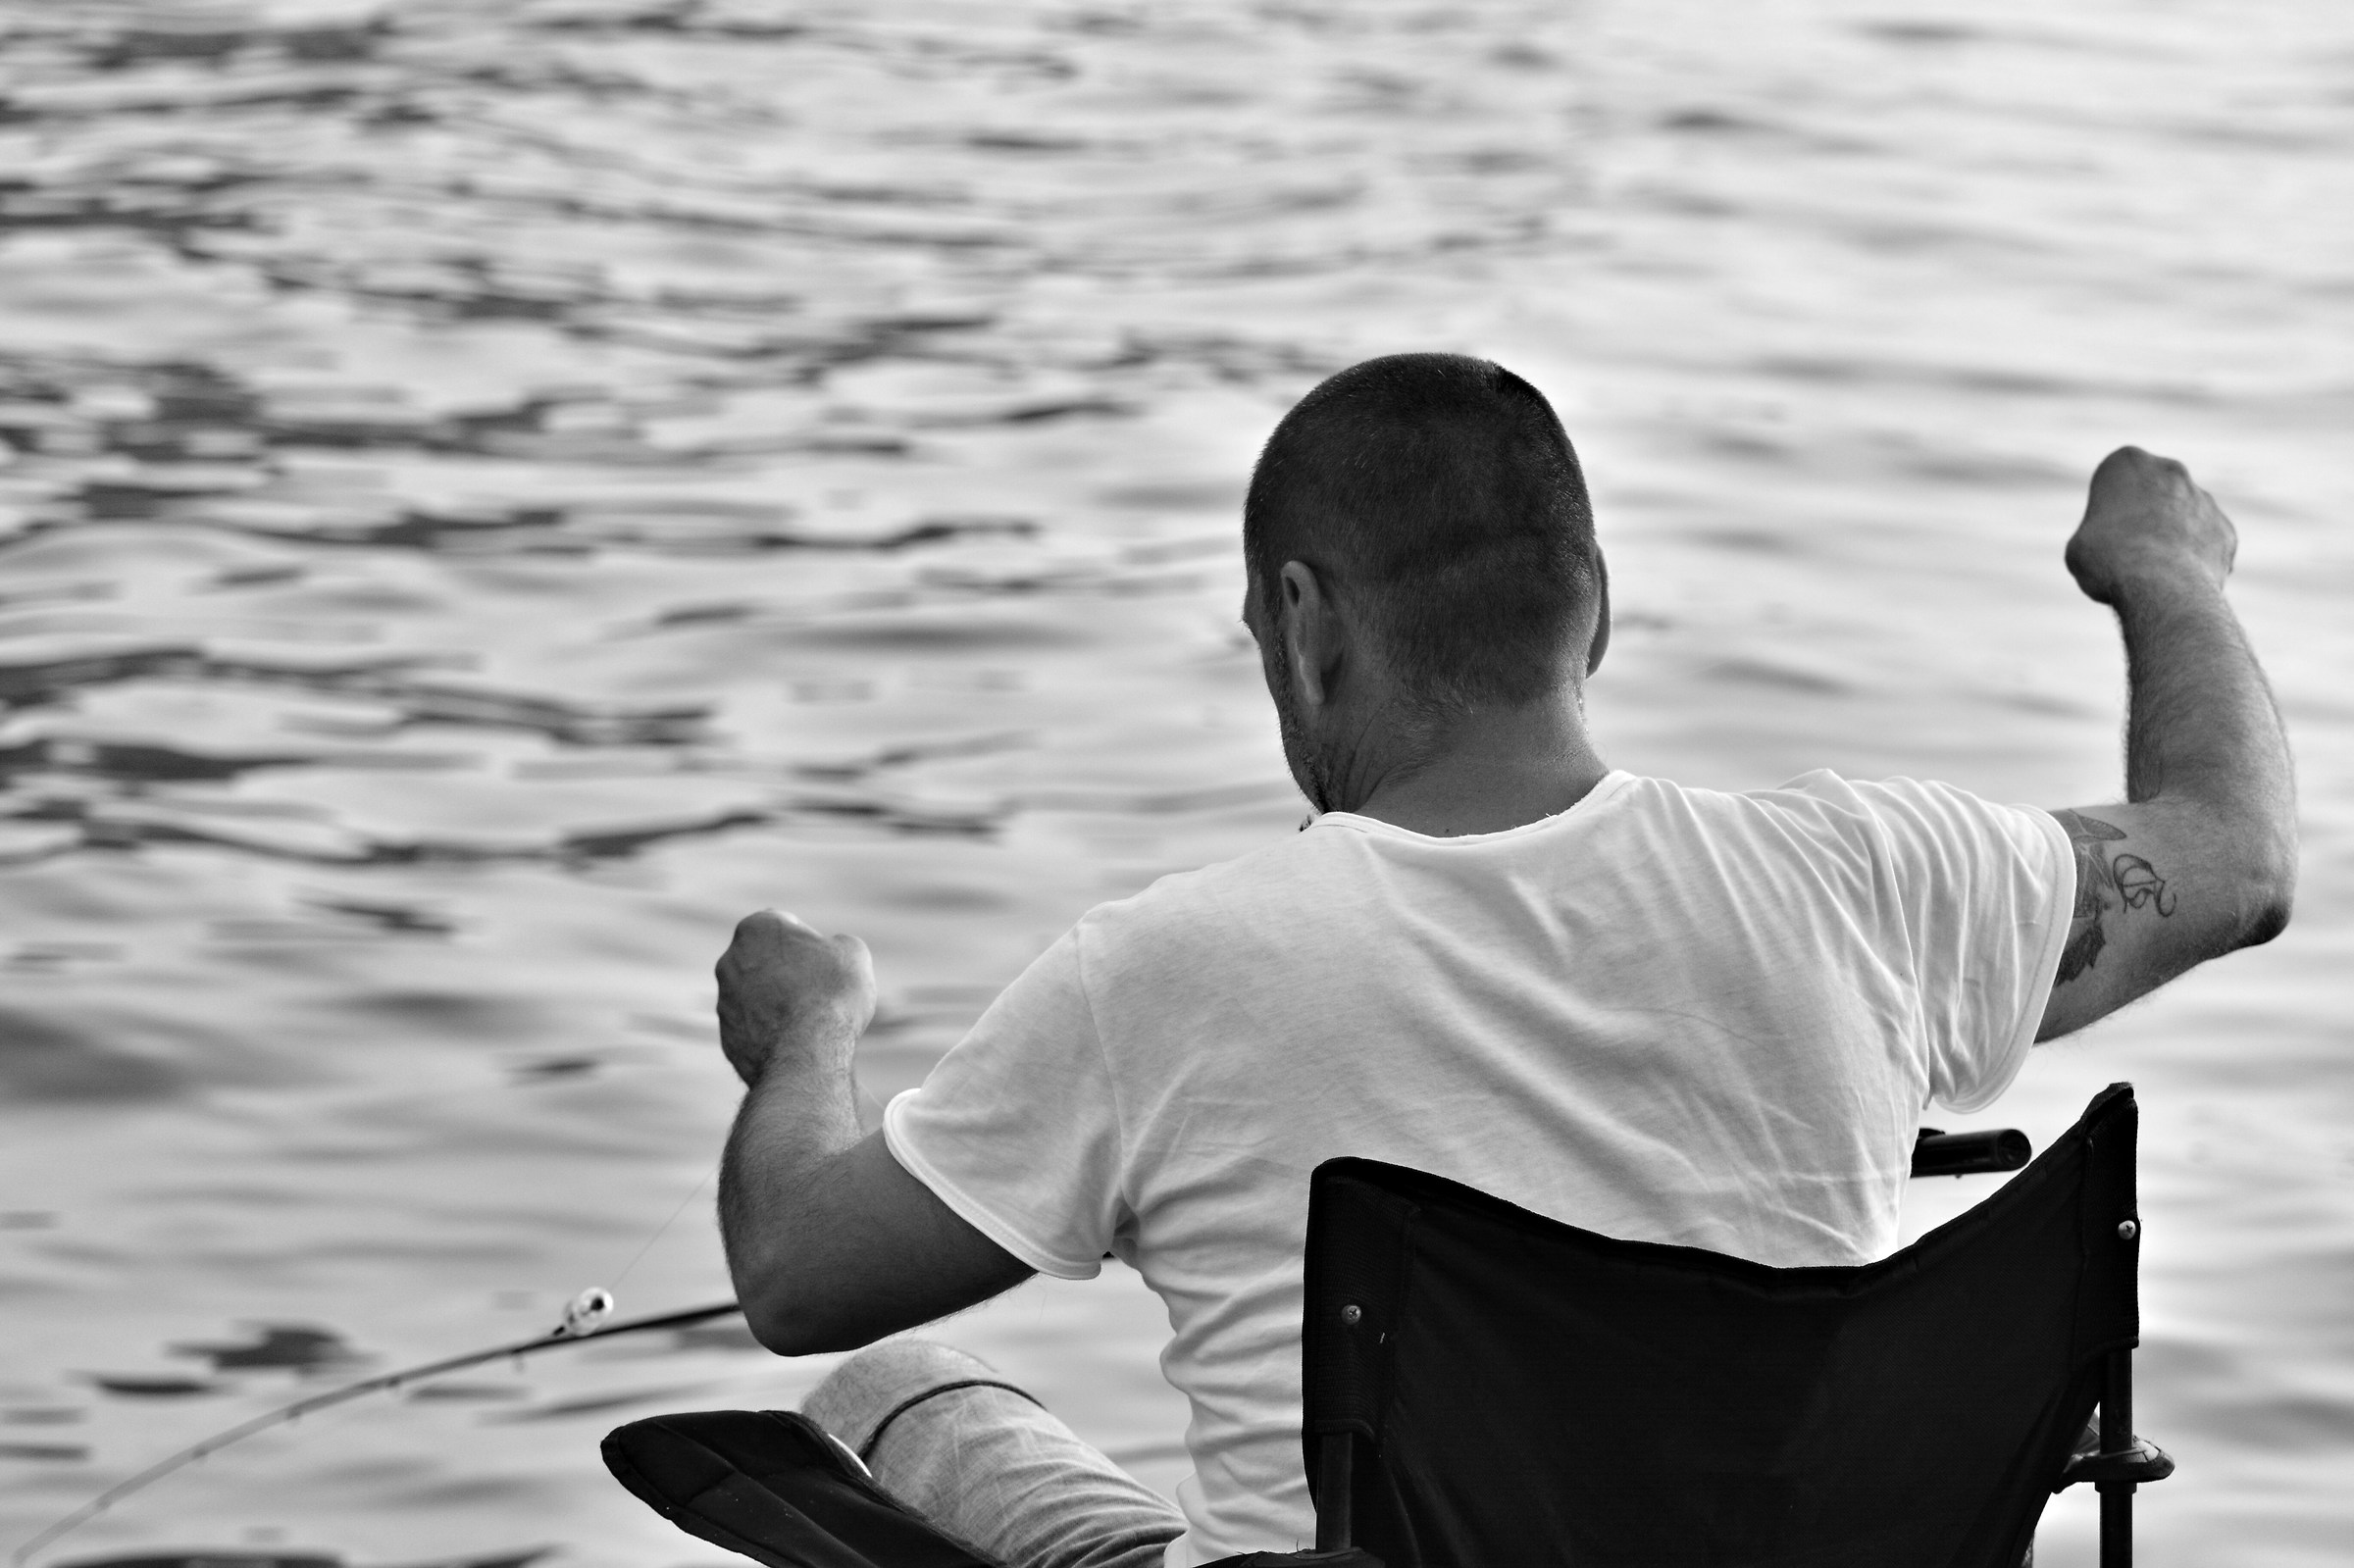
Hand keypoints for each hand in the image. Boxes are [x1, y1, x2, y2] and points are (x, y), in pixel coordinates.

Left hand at [715, 910, 875, 1086]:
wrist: (806, 1055)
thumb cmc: (831, 996)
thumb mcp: (852, 954)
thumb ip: (838, 944)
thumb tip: (832, 953)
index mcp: (756, 928)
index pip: (784, 925)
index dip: (809, 942)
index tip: (826, 962)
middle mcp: (730, 960)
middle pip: (766, 960)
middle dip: (788, 971)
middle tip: (819, 991)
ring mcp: (725, 1001)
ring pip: (757, 996)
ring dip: (777, 1002)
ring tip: (810, 1021)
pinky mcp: (727, 1037)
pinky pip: (753, 1029)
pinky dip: (771, 1032)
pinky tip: (795, 1042)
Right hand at [2065, 446, 2237, 605]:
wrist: (2161, 586)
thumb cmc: (2109, 561)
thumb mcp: (2079, 545)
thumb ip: (2097, 534)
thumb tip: (2109, 546)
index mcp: (2127, 463)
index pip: (2113, 479)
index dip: (2104, 509)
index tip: (2100, 533)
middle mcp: (2170, 471)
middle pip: (2153, 492)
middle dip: (2143, 515)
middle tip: (2125, 550)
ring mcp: (2203, 499)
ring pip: (2182, 515)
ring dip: (2169, 536)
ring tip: (2151, 572)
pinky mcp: (2225, 529)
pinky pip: (2205, 542)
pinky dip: (2193, 558)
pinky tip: (2177, 580)